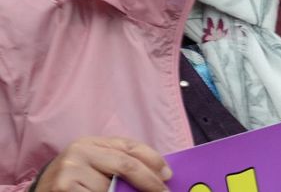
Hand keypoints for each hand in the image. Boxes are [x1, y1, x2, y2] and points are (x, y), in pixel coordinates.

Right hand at [34, 137, 170, 191]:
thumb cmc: (74, 183)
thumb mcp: (95, 167)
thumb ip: (120, 166)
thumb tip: (158, 176)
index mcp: (91, 142)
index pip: (130, 147)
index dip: (153, 160)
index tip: (168, 175)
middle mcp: (79, 151)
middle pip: (126, 164)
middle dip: (149, 181)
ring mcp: (69, 170)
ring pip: (111, 187)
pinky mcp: (63, 189)